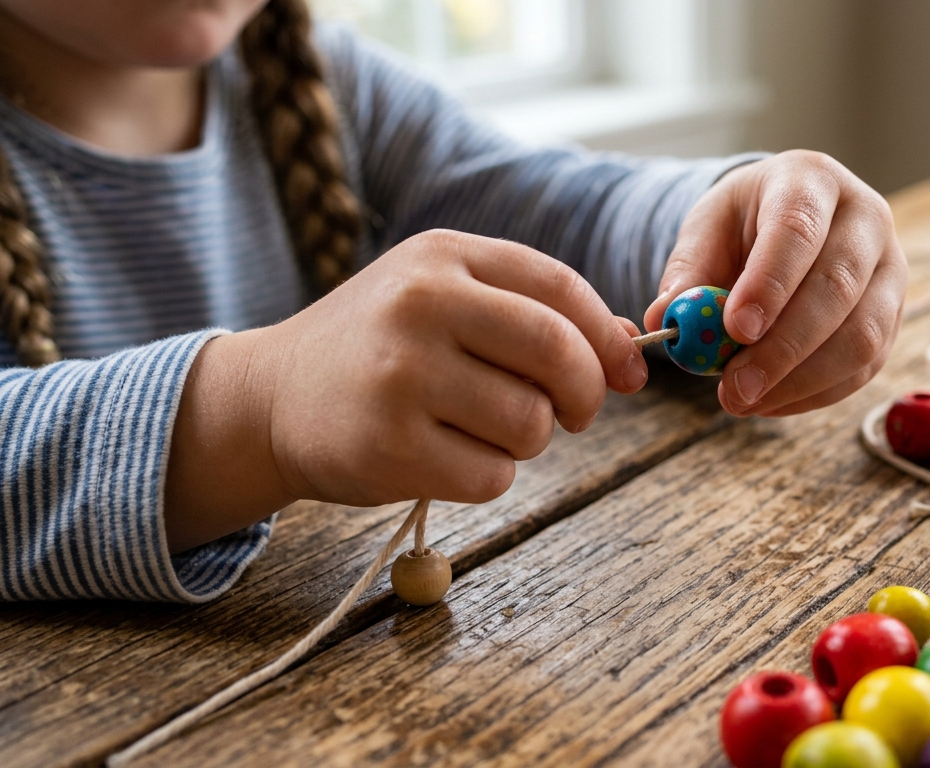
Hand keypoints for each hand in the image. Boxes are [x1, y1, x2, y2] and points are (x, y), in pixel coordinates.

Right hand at [164, 230, 645, 551]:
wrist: (271, 398)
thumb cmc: (382, 350)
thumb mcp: (445, 301)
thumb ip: (534, 314)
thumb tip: (631, 348)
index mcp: (443, 255)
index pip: (560, 288)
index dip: (607, 337)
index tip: (627, 374)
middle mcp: (420, 303)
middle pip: (556, 352)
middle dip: (584, 393)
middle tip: (574, 414)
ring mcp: (400, 375)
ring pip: (529, 423)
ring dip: (527, 441)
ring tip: (482, 430)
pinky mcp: (387, 446)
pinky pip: (492, 476)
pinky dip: (488, 477)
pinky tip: (446, 458)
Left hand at [644, 151, 906, 416]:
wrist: (790, 224)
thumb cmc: (745, 224)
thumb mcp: (707, 231)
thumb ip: (687, 272)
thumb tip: (665, 320)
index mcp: (811, 181)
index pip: (798, 228)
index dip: (770, 282)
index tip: (735, 329)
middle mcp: (866, 218)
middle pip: (838, 286)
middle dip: (784, 346)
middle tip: (735, 387)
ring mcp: (890, 269)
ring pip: (862, 334)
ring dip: (802, 379)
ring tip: (746, 401)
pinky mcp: (893, 316)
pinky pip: (866, 365)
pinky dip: (817, 393)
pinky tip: (770, 402)